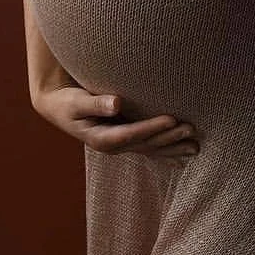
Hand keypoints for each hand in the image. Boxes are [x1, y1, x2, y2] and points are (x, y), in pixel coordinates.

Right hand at [33, 84, 199, 163]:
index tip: (171, 119)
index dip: (151, 128)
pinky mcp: (125, 140)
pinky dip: (167, 150)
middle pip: (145, 144)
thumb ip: (96, 103)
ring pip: (151, 149)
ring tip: (195, 146)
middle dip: (168, 138)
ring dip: (173, 147)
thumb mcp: (76, 102)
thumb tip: (116, 104)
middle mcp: (113, 146)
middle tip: (191, 129)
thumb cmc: (68, 101)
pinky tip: (184, 154)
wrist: (59, 108)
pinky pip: (149, 148)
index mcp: (101, 139)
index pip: (130, 135)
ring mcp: (120, 145)